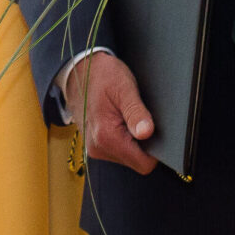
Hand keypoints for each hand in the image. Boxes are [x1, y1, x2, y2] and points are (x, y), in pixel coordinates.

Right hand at [63, 51, 157, 174]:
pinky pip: (118, 150)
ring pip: (128, 157)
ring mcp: (94, 148)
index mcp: (106, 136)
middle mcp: (98, 148)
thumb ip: (136, 113)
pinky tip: (119, 119)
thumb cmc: (102, 76)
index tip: (153, 129)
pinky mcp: (94, 144)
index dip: (155, 150)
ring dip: (133, 140)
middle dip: (143, 143)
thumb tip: (147, 133)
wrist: (78, 71)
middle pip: (136, 161)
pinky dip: (123, 138)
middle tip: (137, 117)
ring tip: (127, 116)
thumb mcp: (124, 89)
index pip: (144, 164)